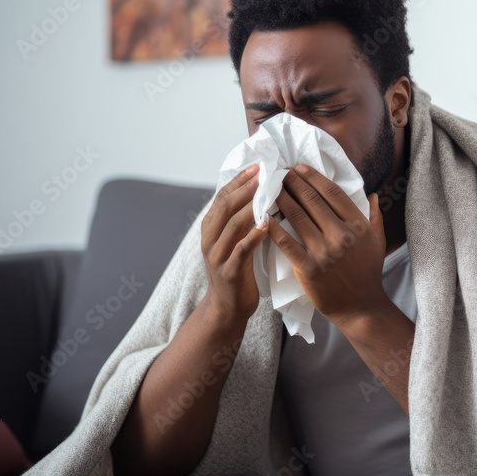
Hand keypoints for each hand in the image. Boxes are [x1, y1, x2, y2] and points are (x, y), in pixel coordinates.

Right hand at [199, 164, 267, 323]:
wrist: (227, 308)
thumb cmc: (237, 271)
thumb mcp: (233, 242)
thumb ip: (240, 221)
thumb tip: (259, 193)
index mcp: (210, 230)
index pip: (222, 197)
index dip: (238, 181)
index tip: (256, 167)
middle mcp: (210, 240)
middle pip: (224, 207)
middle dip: (244, 188)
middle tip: (263, 173)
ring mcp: (218, 256)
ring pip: (232, 225)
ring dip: (250, 206)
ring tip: (266, 192)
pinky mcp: (230, 272)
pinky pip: (241, 250)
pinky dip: (253, 236)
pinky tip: (266, 224)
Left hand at [266, 164, 387, 327]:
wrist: (360, 307)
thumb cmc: (368, 273)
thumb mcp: (377, 242)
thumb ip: (375, 217)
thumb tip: (373, 195)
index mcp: (358, 225)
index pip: (332, 192)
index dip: (313, 177)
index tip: (299, 168)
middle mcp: (341, 235)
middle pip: (311, 200)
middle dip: (292, 182)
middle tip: (278, 172)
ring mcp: (324, 251)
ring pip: (296, 216)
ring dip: (279, 198)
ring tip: (268, 188)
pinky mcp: (308, 268)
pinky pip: (285, 242)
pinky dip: (272, 227)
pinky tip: (262, 215)